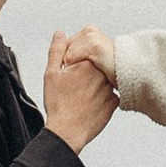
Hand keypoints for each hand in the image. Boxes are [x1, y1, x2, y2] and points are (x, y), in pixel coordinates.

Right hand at [43, 28, 115, 151]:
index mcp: (88, 63)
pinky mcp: (114, 103)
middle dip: (86, 74)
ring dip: (94, 85)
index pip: (86, 54)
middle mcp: (102, 74)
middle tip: (73, 88)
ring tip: (80, 98)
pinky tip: (88, 105)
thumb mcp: (51, 74)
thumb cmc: (58, 105)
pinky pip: (109, 95)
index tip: (69, 75)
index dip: (75, 64)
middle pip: (95, 67)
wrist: (67, 132)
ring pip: (103, 81)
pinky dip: (100, 98)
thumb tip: (60, 34)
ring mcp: (110, 89)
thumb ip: (57, 51)